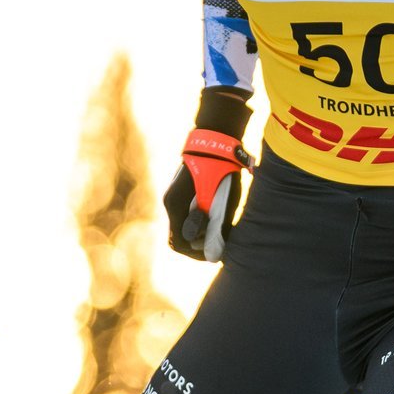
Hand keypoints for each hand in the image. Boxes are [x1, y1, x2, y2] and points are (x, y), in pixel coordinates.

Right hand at [164, 128, 252, 261]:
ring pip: (181, 225)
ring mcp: (172, 196)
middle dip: (197, 245)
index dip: (196, 254)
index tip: (213, 254)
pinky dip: (196, 221)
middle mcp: (170, 202)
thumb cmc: (221, 170)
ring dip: (197, 233)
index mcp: (176, 206)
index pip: (178, 243)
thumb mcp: (223, 202)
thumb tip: (213, 254)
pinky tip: (213, 217)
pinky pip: (184, 214)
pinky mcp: (179, 191)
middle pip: (178, 236)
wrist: (215, 139)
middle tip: (217, 244)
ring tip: (217, 230)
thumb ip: (216, 229)